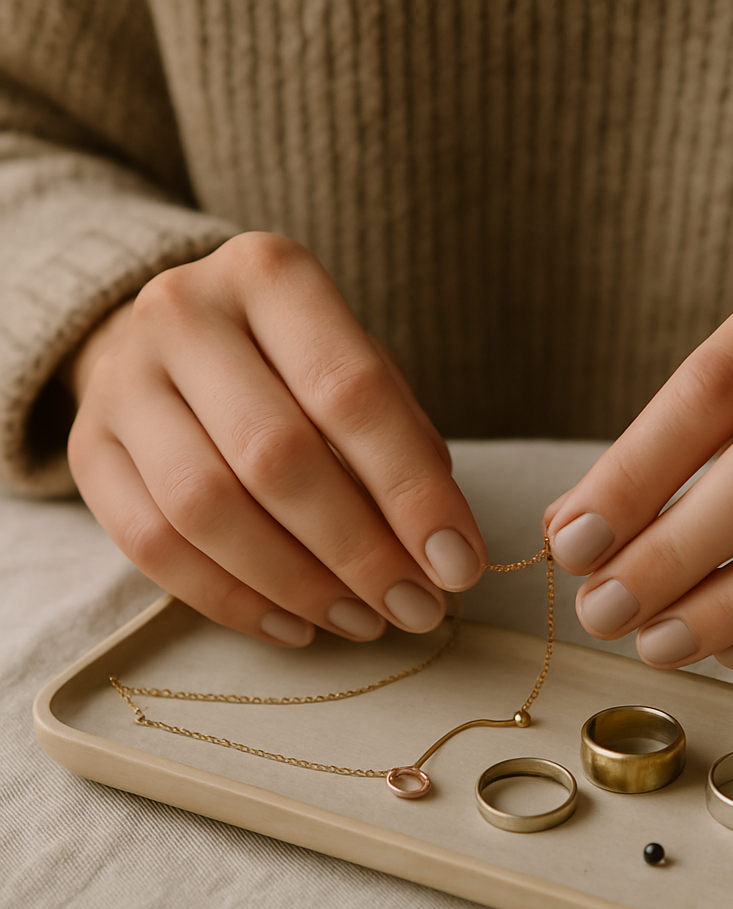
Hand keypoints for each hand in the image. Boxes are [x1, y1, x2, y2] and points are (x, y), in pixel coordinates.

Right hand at [66, 232, 485, 645]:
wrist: (172, 340)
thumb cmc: (290, 362)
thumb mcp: (355, 367)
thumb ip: (399, 440)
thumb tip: (442, 549)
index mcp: (270, 275)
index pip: (351, 393)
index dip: (412, 491)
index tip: (459, 564)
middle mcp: (183, 313)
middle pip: (276, 457)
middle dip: (360, 552)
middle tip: (416, 608)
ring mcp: (122, 380)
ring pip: (207, 510)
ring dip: (298, 585)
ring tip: (363, 621)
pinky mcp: (88, 447)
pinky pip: (152, 546)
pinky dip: (232, 601)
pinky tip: (294, 625)